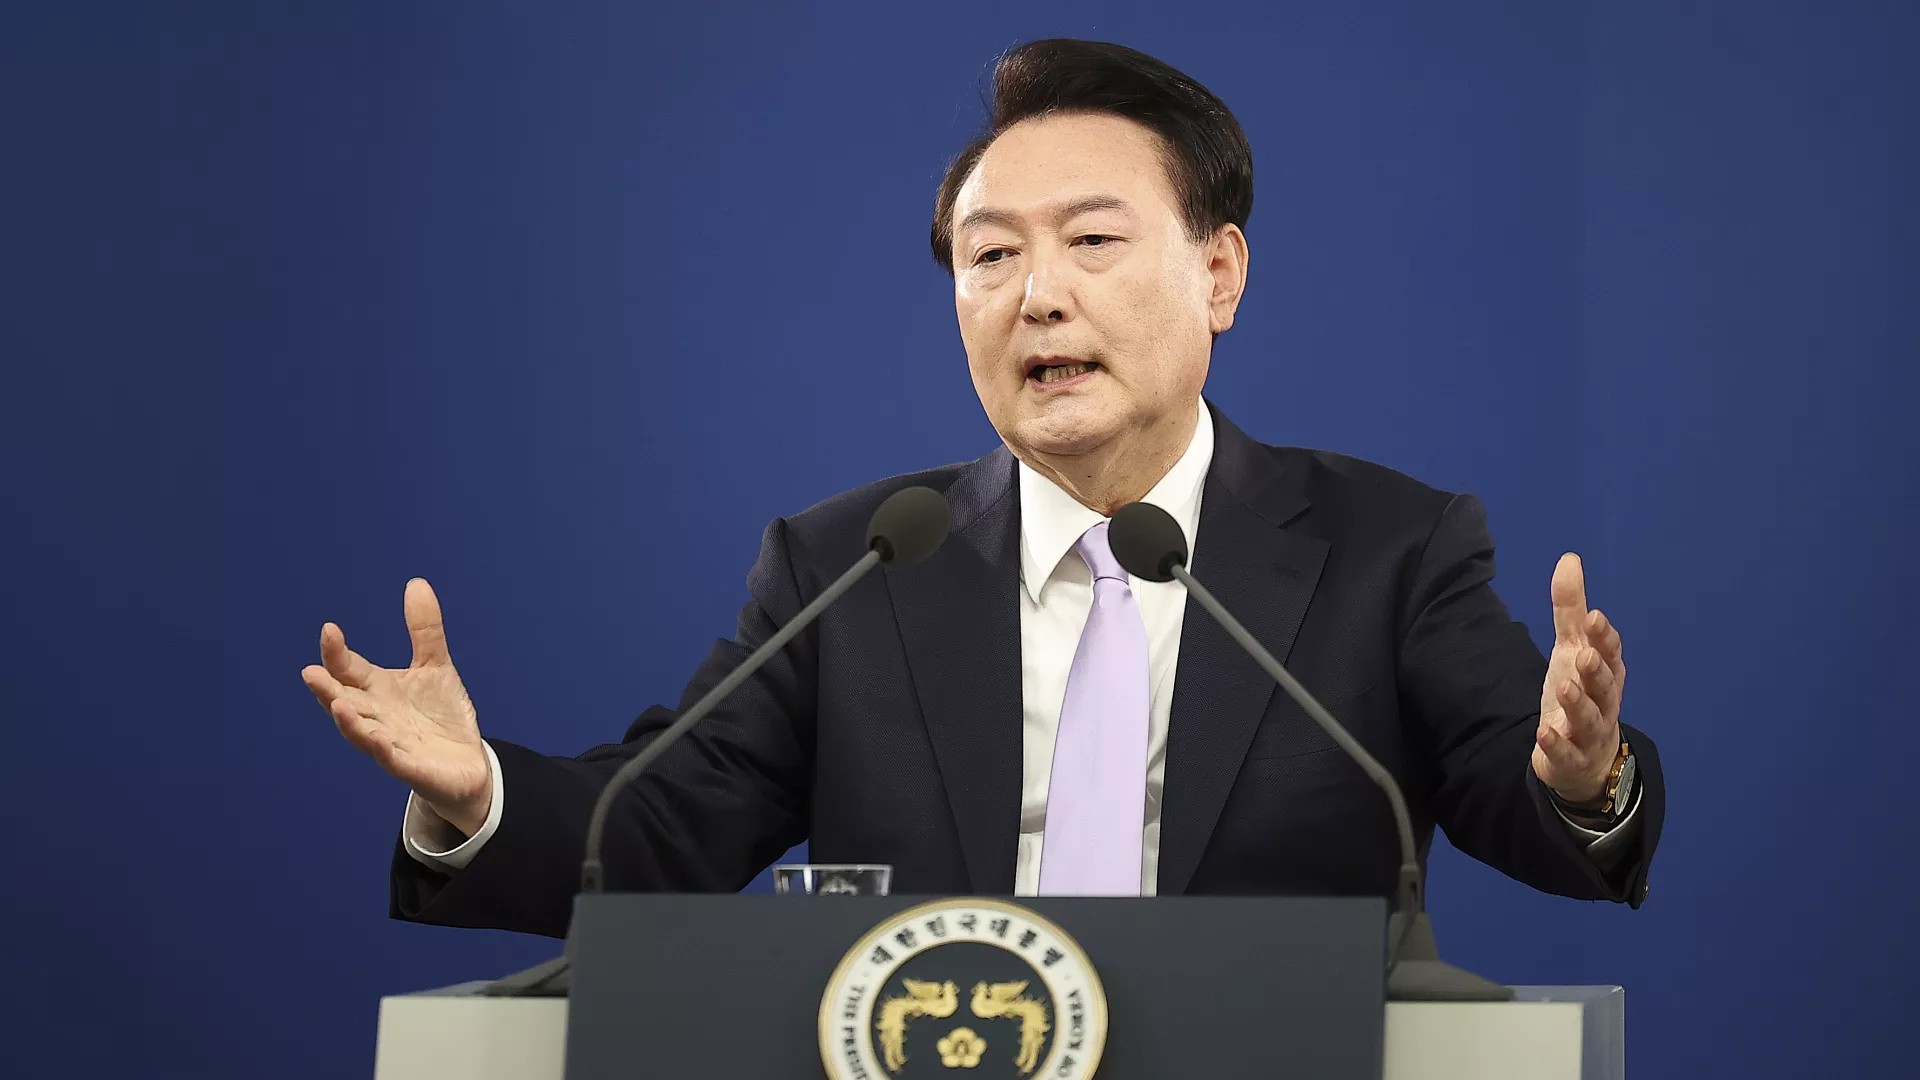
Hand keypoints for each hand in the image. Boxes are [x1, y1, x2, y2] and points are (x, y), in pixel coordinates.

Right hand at [301, 579, 491, 834]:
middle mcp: (377, 717)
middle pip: (345, 701)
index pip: (349, 670)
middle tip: (311, 672)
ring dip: (349, 721)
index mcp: (378, 691)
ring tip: (337, 704)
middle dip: (328, 690)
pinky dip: (384, 750)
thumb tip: (416, 582)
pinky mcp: (411, 768)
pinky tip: (379, 740)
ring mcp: (391, 745)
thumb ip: (424, 629)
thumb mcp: (435, 666)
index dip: (337, 653)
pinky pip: (394, 760)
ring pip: (362, 734)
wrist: (467, 764)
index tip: (330, 630)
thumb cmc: (440, 716)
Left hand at [1531, 553, 1625, 804]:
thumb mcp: (1571, 649)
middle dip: (1597, 669)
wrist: (1587, 760)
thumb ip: (1570, 609)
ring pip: (1590, 718)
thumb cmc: (1581, 693)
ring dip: (1578, 704)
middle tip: (1584, 653)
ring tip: (1565, 685)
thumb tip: (1570, 558)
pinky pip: (1567, 753)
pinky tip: (1543, 733)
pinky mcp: (1572, 759)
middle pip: (1605, 685)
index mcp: (1606, 673)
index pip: (1610, 652)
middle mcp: (1604, 702)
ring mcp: (1590, 733)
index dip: (1604, 637)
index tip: (1594, 617)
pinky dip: (1557, 745)